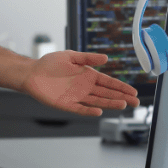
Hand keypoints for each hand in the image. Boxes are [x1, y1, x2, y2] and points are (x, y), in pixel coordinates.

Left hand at [22, 51, 138, 116]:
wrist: (32, 72)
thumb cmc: (50, 63)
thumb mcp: (71, 56)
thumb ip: (88, 58)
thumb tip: (106, 58)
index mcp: (88, 75)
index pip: (108, 83)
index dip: (121, 87)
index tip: (133, 92)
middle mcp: (84, 88)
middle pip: (107, 93)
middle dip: (121, 97)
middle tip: (136, 102)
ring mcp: (76, 97)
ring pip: (97, 101)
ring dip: (110, 103)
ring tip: (123, 105)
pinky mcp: (66, 104)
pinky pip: (80, 109)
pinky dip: (89, 110)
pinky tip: (100, 111)